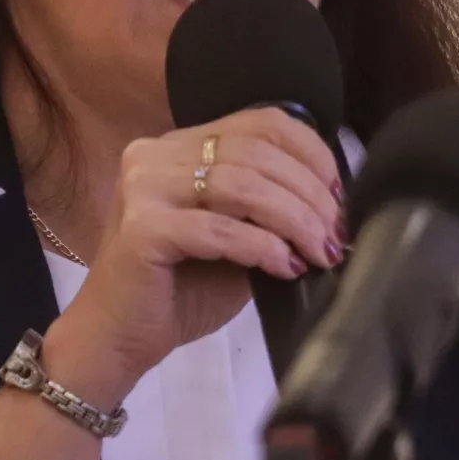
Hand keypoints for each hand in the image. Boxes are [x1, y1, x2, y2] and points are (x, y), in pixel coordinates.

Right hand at [46, 107, 345, 398]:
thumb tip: (332, 204)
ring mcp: (143, 188)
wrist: (119, 337)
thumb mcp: (236, 237)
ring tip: (317, 252)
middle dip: (310, 195)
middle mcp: (156, 155)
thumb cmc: (179, 291)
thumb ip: (268, 209)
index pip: (260, 123)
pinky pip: (219, 229)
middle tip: (334, 236)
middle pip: (256, 153)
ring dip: (293, 220)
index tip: (339, 196)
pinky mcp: (142, 228)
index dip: (311, 153)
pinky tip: (284, 266)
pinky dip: (261, 247)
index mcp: (179, 147)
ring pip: (242, 185)